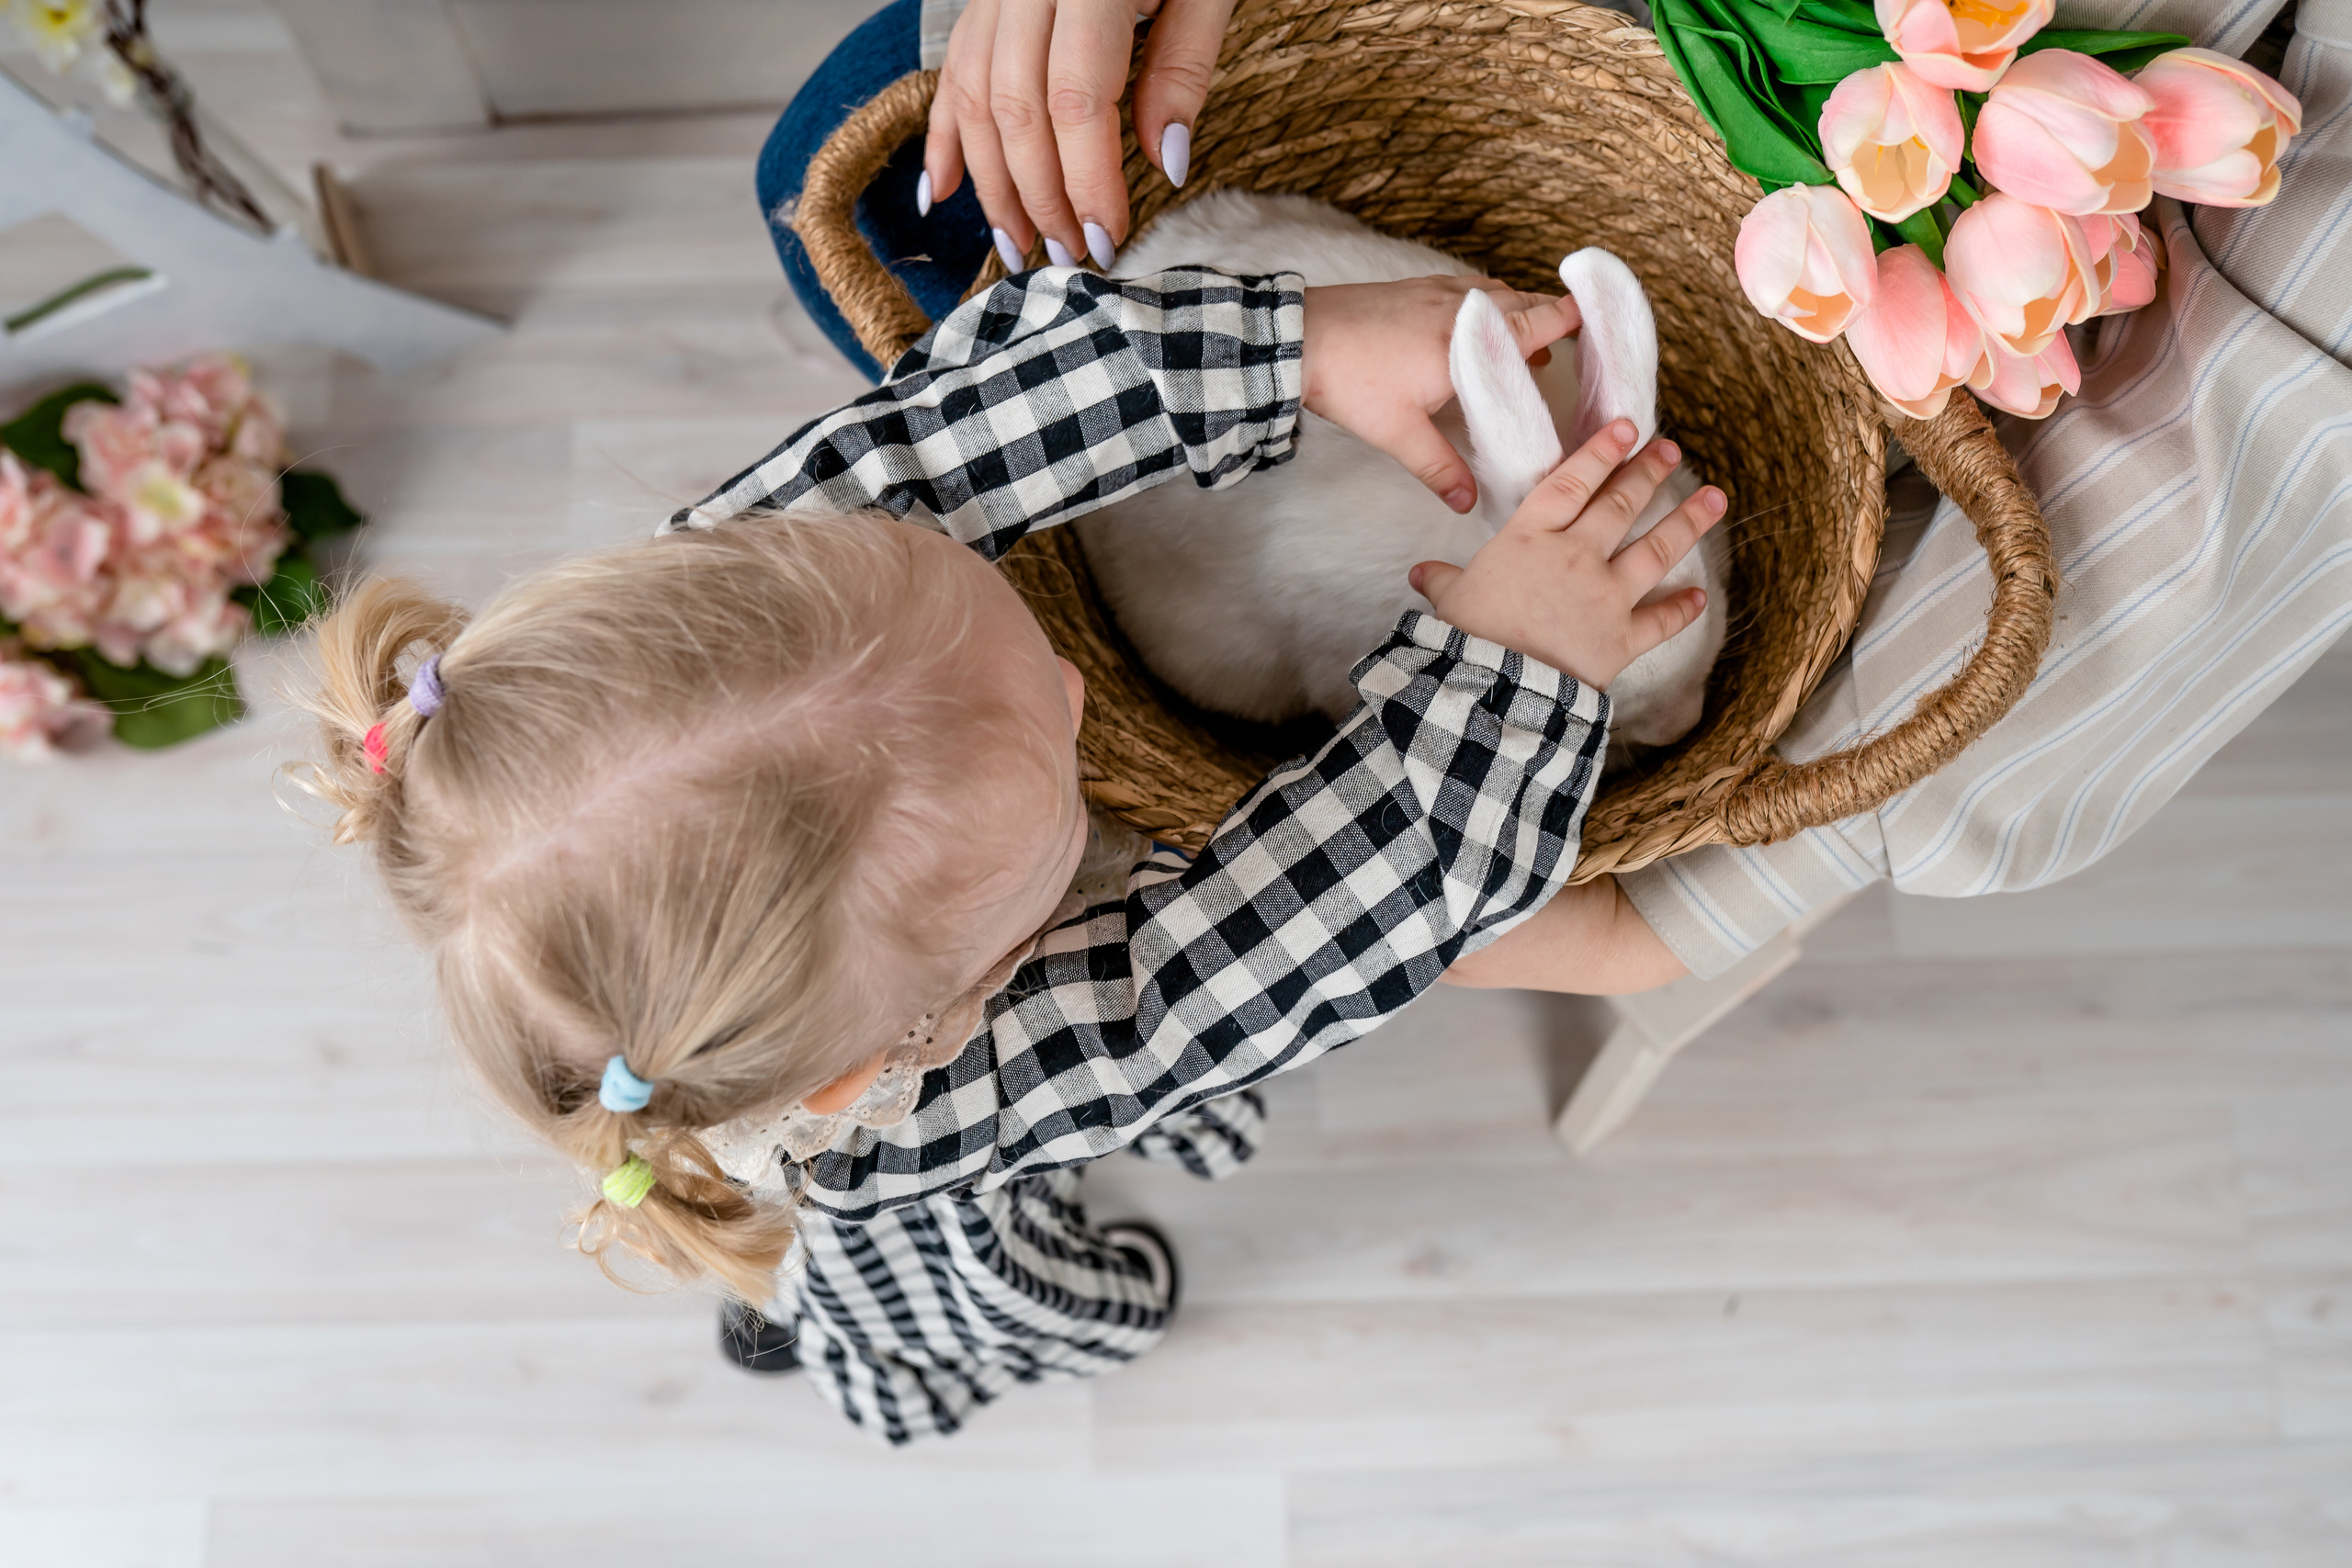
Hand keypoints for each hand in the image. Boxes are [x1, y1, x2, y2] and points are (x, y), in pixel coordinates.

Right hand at [925, 0, 1233, 269]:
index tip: (1108, 238)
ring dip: (990, 181)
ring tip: (1016, 242)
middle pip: (1016, 108)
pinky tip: (938, 192)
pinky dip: (944, 133)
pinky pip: (952, 66)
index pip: (1075, 102)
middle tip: (1067, 254)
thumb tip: (1166, 164)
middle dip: (1039, 194)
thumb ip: (1182, 69)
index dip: (1087, 180)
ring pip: (976, 94)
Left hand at [1302, 277, 1579, 512]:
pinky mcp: (1414, 287)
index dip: (1571, 320)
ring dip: (1518, 312)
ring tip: (1529, 341)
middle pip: (1524, 302)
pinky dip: (1486, 305)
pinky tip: (1478, 327)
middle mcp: (1460, 307)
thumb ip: (1439, 467)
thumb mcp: (1399, 433)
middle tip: (1573, 340)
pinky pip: (1467, 290)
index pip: (1537, 321)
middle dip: (1551, 319)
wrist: (1299, 339)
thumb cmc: (1351, 382)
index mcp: (1468, 340)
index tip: (1599, 324)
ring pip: (1496, 294)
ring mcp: (1436, 291)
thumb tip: (1467, 502)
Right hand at [1408, 422, 1726, 689]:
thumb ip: (1444, 582)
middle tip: (1672, 449)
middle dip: (1648, 473)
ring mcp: (1605, 596)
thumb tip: (1422, 574)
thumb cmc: (1466, 637)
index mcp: (1530, 538)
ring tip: (1715, 497)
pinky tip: (1700, 594)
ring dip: (1688, 521)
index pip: (1572, 481)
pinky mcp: (1621, 638)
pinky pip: (1661, 620)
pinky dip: (1682, 608)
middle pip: (1620, 505)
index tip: (1627, 427)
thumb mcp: (1450, 601)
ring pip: (1655, 549)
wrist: (1492, 689)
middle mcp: (1575, 557)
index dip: (1601, 451)